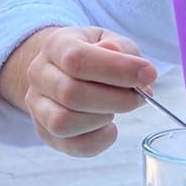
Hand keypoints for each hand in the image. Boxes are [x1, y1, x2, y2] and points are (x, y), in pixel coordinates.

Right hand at [0, 26, 156, 157]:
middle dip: (116, 99)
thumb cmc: (92, 54)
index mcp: (56, 46)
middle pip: (71, 94)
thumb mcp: (109, 39)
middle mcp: (39, 75)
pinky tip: (109, 127)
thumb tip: (135, 71)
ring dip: (101, 119)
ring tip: (114, 109)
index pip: (78, 60)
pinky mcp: (45, 132)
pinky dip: (98, 141)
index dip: (116, 70)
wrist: (61, 68)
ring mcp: (37, 106)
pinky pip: (71, 145)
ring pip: (64, 123)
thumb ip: (123, 50)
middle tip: (138, 97)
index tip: (148, 74)